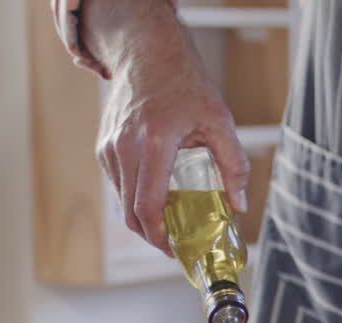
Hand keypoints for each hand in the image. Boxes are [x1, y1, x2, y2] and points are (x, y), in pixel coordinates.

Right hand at [85, 0, 248, 254]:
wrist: (147, 54)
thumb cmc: (185, 85)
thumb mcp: (220, 121)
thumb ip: (233, 165)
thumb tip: (238, 206)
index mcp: (154, 144)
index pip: (147, 207)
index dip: (159, 237)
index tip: (175, 250)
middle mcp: (125, 148)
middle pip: (130, 213)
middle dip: (153, 235)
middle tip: (176, 245)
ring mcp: (109, 148)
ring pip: (122, 201)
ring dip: (143, 218)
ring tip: (171, 223)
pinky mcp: (103, 146)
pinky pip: (118, 184)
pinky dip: (135, 198)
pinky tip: (158, 198)